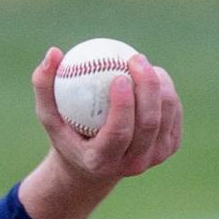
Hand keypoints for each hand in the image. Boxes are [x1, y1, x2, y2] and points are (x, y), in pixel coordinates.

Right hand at [32, 46, 182, 183]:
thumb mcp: (49, 116)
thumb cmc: (67, 134)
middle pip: (148, 124)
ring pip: (166, 115)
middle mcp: (131, 165)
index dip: (123, 105)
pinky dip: (166, 90)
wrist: (92, 165)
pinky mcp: (168, 148)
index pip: (118, 133)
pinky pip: (174, 113)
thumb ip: (44, 87)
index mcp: (101, 160)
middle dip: (147, 87)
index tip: (119, 76)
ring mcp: (153, 158)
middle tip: (136, 59)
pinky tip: (153, 79)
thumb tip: (52, 52)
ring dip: (159, 85)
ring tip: (143, 66)